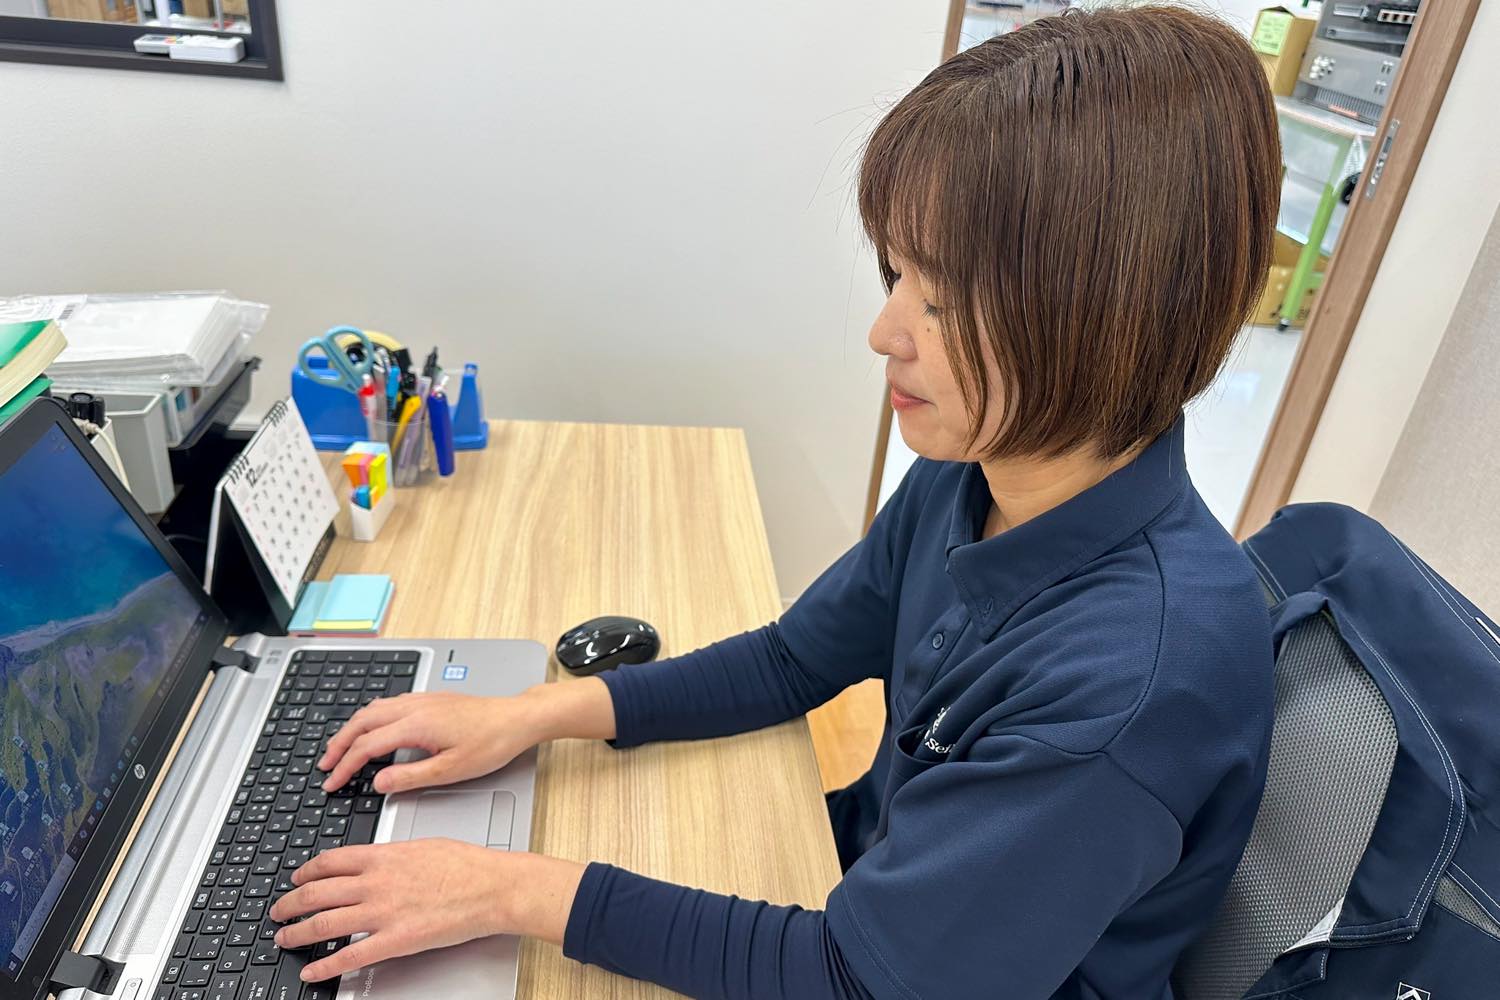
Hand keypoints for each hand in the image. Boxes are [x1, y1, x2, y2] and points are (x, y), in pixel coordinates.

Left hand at [269, 841, 585, 981]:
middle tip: (279, 911)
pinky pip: (350, 957)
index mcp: (383, 856)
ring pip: (324, 924)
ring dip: (297, 933)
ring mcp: (383, 913)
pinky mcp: (395, 941)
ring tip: (284, 939)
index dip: (306, 873)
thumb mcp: (422, 846)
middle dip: (290, 904)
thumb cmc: (466, 865)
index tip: (297, 879)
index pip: (329, 862)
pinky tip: (312, 971)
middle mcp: (375, 883)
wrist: (491, 886)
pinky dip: (325, 966)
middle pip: (317, 893)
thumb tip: (376, 861)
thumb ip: (392, 856)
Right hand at [319, 678, 616, 794]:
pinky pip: (388, 704)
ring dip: (352, 729)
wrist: (517, 718)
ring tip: (340, 749)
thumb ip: (411, 777)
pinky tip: (371, 728)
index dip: (345, 766)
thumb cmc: (492, 743)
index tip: (332, 783)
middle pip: (361, 721)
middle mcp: (414, 707)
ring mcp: (422, 699)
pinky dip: (369, 717)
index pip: (367, 746)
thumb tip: (378, 783)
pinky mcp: (430, 698)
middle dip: (338, 744)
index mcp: (416, 725)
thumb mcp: (452, 770)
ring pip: (373, 709)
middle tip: (324, 766)